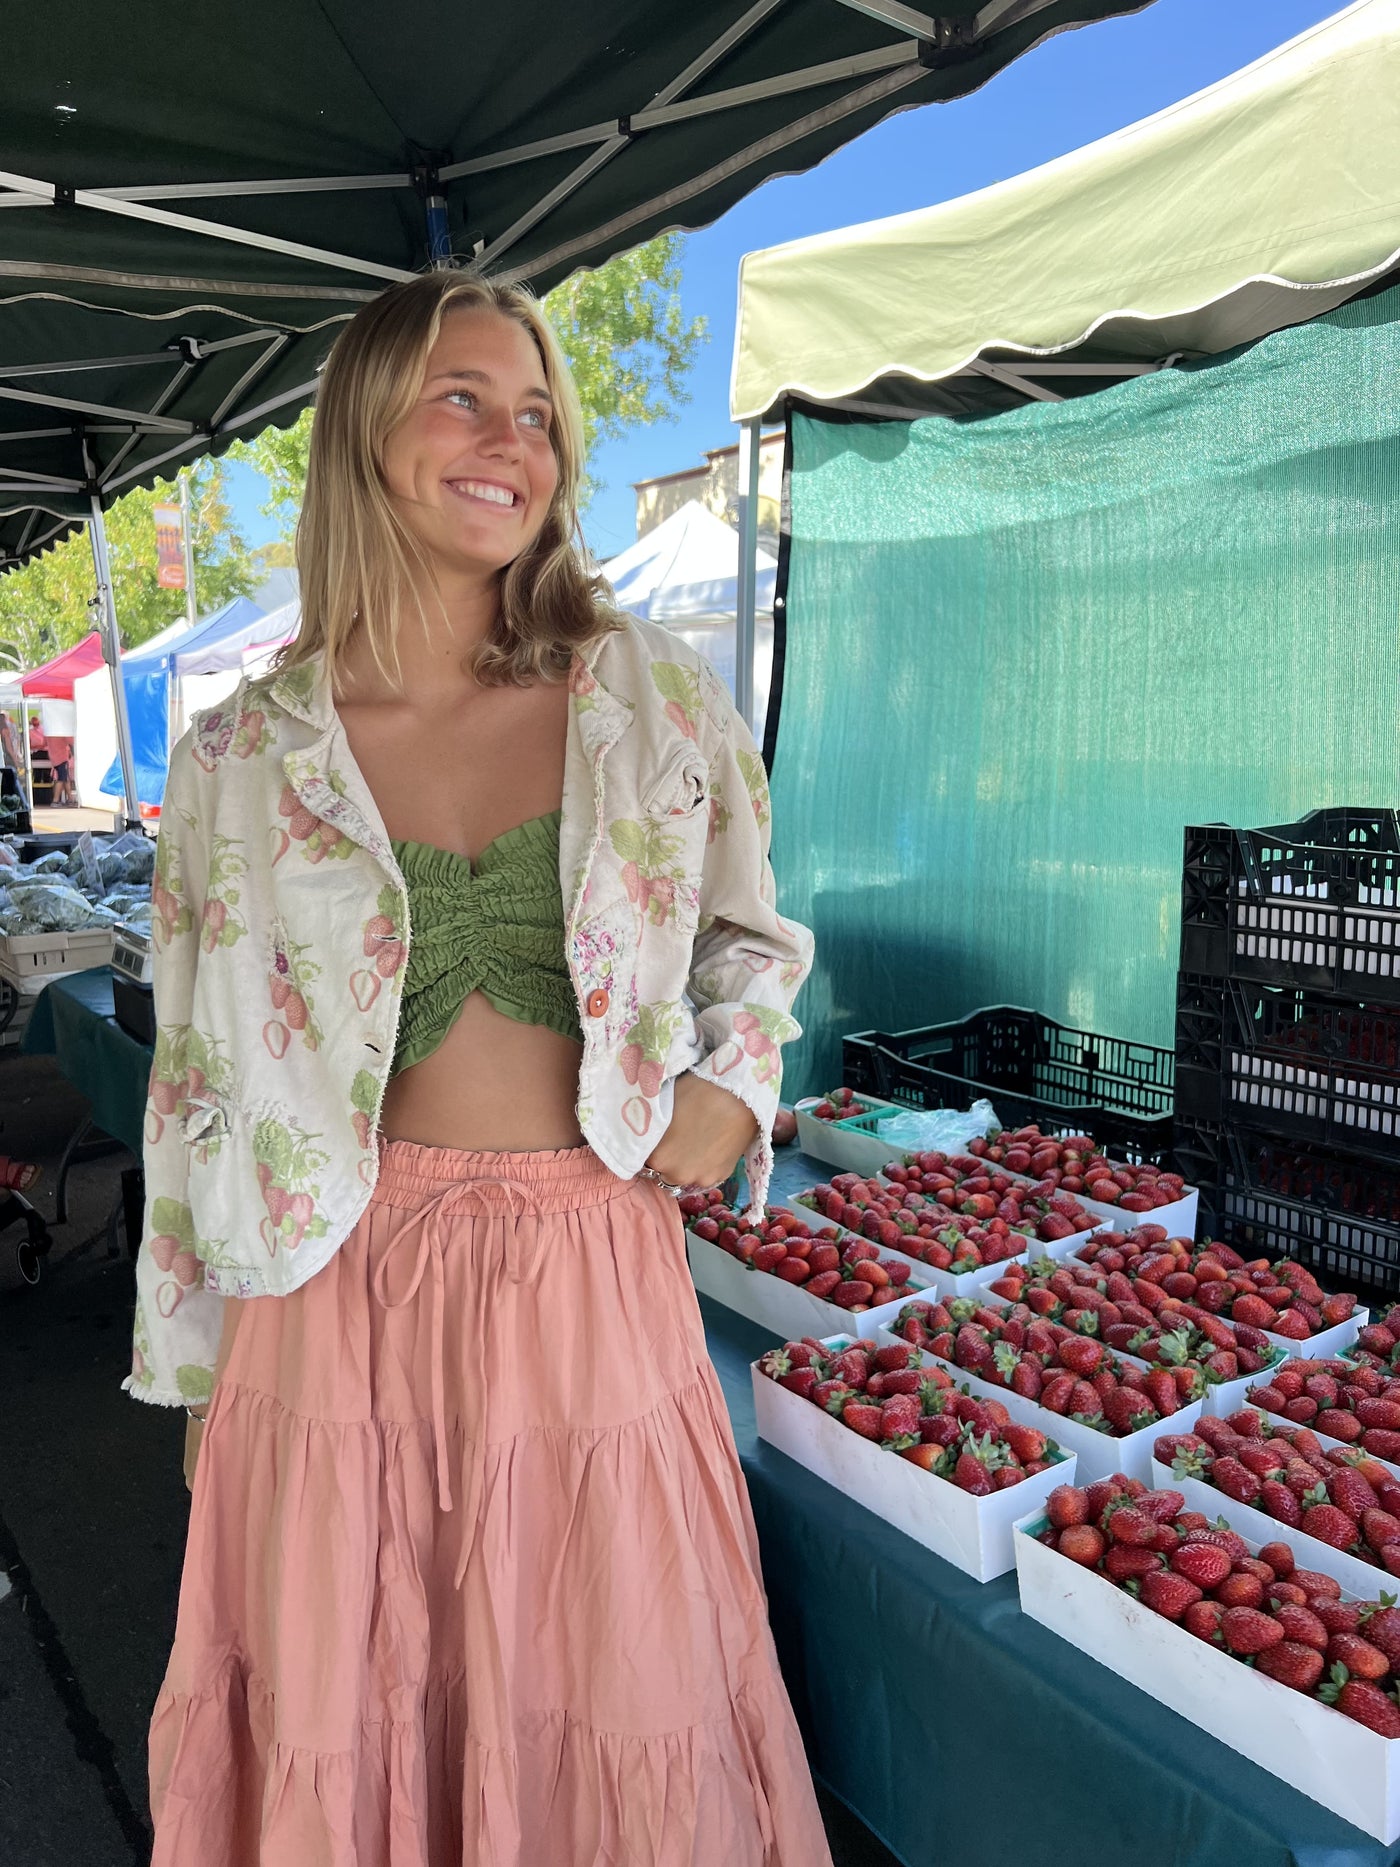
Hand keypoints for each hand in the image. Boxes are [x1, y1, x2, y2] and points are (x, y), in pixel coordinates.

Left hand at [645, 1073, 757, 1191]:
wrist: (738, 1094)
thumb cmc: (696, 1092)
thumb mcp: (663, 1107)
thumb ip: (652, 1128)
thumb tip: (646, 1133)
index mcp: (658, 1159)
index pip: (642, 1161)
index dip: (649, 1148)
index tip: (656, 1138)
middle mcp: (677, 1176)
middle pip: (664, 1172)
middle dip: (667, 1159)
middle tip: (676, 1137)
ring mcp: (702, 1178)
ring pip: (686, 1175)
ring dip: (686, 1165)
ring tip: (695, 1141)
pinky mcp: (722, 1176)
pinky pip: (705, 1174)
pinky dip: (705, 1164)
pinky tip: (711, 1144)